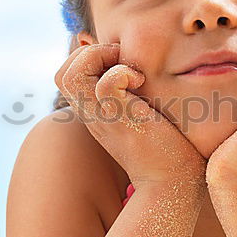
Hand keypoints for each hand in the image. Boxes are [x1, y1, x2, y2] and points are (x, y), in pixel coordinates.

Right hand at [54, 42, 206, 188]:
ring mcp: (104, 117)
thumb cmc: (168, 149)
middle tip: (122, 62)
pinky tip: (142, 82)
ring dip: (99, 59)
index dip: (89, 58)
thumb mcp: (143, 114)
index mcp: (95, 112)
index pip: (68, 76)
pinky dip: (122, 73)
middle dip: (90, 54)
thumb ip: (134, 95)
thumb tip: (139, 69)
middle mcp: (93, 114)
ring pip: (71, 76)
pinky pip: (105, 84)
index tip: (121, 62)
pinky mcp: (122, 119)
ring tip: (129, 70)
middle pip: (63, 74)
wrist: (174, 182)